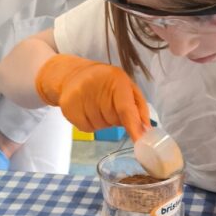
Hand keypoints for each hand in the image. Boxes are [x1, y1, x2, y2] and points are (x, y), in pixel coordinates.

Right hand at [35, 54, 149, 140]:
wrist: (72, 74)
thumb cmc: (107, 83)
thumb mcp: (127, 88)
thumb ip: (139, 109)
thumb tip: (147, 131)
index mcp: (116, 80)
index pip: (126, 109)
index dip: (134, 126)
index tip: (140, 141)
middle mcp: (97, 87)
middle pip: (114, 120)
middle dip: (116, 119)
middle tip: (110, 105)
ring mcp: (80, 97)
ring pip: (101, 126)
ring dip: (103, 121)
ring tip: (97, 106)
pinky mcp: (68, 108)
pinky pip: (87, 128)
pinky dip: (90, 124)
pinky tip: (87, 111)